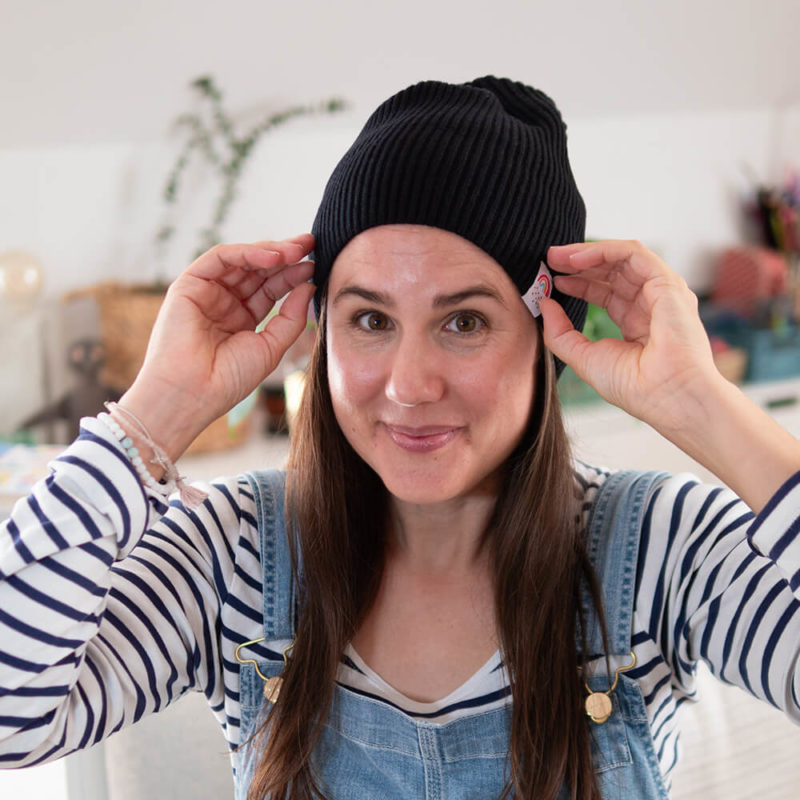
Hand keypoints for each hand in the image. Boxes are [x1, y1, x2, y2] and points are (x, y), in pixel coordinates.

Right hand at [121, 236, 315, 458]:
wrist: (193, 393)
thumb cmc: (229, 379)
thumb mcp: (271, 346)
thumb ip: (291, 316)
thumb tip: (309, 285)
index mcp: (241, 320)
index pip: (271, 289)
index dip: (292, 276)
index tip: (315, 267)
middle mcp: (223, 303)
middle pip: (258, 271)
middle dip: (285, 257)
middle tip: (310, 245)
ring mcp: (206, 293)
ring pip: (241, 261)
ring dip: (270, 251)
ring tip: (297, 250)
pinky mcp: (189, 284)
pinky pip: (220, 258)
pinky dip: (246, 253)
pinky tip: (273, 257)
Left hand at [541, 239, 718, 431]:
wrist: (667, 397)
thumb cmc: (636, 388)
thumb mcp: (584, 358)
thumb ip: (561, 334)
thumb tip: (545, 304)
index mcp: (637, 323)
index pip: (606, 292)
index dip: (579, 283)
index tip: (552, 280)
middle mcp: (652, 304)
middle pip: (613, 272)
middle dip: (579, 263)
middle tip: (550, 260)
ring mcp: (662, 293)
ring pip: (622, 258)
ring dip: (587, 253)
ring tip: (557, 256)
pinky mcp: (667, 284)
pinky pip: (634, 254)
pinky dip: (604, 251)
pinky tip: (577, 259)